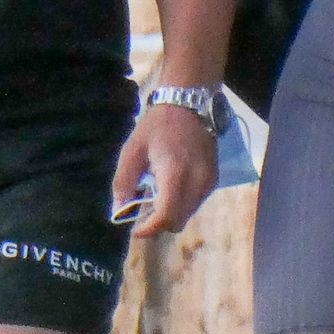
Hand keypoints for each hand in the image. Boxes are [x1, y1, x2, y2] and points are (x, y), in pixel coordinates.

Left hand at [111, 104, 217, 238]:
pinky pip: (195, 203)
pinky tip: (170, 188)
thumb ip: (124, 182)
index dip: (149, 229)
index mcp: (176, 174)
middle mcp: (197, 182)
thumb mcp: (132, 150)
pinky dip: (181, 203)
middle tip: (142, 212)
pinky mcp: (213, 179)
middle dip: (158, 223)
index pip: (166, 216)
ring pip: (187, 214)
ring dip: (170, 213)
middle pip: (178, 221)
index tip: (135, 229)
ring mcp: (209, 181)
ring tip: (155, 195)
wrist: (189, 103)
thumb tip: (119, 209)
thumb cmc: (157, 125)